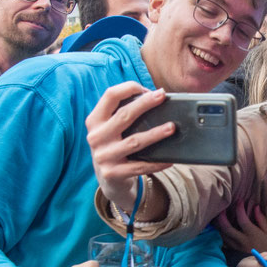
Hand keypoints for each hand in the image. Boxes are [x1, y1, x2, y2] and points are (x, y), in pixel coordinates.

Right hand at [85, 81, 172, 215]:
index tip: (147, 88)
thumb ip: (123, 113)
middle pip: (123, 116)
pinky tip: (169, 159)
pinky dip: (156, 162)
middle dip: (145, 104)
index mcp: (95, 120)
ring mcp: (104, 156)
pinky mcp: (113, 173)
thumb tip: (154, 97)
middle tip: (162, 96)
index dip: (128, 88)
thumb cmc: (114, 145)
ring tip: (171, 127)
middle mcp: (96, 137)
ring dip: (155, 133)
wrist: (107, 178)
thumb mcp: (110, 128)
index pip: (110, 96)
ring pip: (134, 141)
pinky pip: (140, 167)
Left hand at [216, 201, 266, 255]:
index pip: (242, 219)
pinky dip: (220, 233)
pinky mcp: (232, 251)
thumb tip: (256, 207)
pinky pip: (223, 241)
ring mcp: (235, 247)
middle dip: (222, 216)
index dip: (240, 208)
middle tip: (221, 207)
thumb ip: (261, 220)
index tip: (239, 201)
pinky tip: (219, 227)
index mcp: (252, 235)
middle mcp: (241, 241)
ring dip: (218, 224)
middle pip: (227, 227)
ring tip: (218, 215)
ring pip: (222, 234)